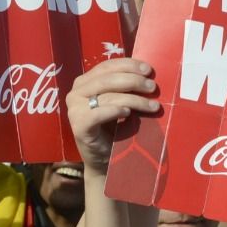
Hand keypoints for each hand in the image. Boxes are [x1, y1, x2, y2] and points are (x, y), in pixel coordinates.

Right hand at [66, 58, 158, 172]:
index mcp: (84, 82)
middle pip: (107, 79)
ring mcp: (74, 109)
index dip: (128, 65)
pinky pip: (98, 114)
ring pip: (107, 96)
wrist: (105, 160)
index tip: (149, 70)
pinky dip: (116, 111)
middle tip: (153, 88)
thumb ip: (126, 87)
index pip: (107, 66)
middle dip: (134, 81)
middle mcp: (75, 93)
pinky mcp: (78, 125)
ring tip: (153, 106)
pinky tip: (128, 113)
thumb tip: (148, 73)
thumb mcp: (120, 102)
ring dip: (134, 99)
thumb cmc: (115, 129)